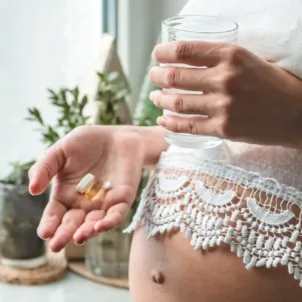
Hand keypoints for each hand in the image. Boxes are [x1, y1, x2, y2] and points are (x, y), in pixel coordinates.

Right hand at [28, 125, 144, 251]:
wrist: (117, 136)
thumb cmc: (87, 142)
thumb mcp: (60, 151)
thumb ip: (45, 167)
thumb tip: (32, 189)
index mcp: (66, 194)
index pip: (55, 214)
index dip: (49, 224)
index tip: (44, 233)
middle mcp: (83, 204)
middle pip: (72, 224)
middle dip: (64, 235)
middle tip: (57, 245)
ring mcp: (103, 203)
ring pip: (94, 224)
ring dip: (87, 232)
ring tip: (79, 237)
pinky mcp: (122, 199)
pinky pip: (116, 215)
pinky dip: (110, 222)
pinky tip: (100, 226)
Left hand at [149, 41, 301, 147]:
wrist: (296, 114)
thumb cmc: (274, 84)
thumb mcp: (249, 59)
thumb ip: (219, 60)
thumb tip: (187, 62)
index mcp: (231, 55)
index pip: (185, 50)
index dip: (164, 52)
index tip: (157, 55)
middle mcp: (224, 79)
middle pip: (175, 77)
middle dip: (157, 76)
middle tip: (153, 76)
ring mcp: (222, 107)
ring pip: (177, 102)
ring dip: (159, 99)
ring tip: (154, 97)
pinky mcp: (222, 129)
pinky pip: (187, 126)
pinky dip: (170, 123)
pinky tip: (162, 120)